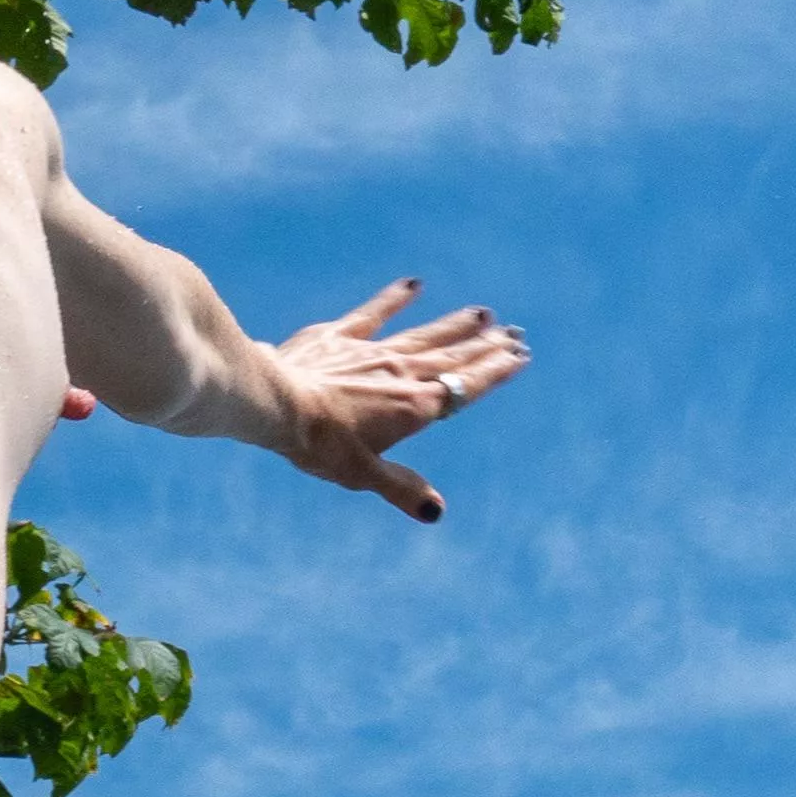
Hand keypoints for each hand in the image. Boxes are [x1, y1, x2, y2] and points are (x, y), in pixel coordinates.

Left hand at [267, 275, 529, 523]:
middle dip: (485, 347)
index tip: (520, 357)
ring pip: (425, 335)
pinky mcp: (340, 336)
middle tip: (514, 333)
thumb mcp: (362, 474)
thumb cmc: (319, 444)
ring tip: (482, 314)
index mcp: (415, 407)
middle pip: (453, 358)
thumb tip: (435, 512)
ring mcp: (372, 351)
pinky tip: (414, 284)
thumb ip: (401, 489)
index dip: (495, 372)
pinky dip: (396, 298)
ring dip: (455, 325)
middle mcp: (402, 374)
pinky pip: (375, 313)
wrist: (275, 402)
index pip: (465, 387)